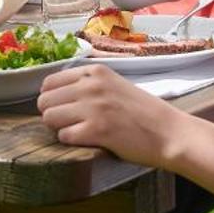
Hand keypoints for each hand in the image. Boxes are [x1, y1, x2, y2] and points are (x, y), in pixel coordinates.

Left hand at [37, 64, 186, 164]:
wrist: (168, 132)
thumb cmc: (142, 112)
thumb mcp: (114, 85)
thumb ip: (88, 84)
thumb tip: (55, 94)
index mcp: (95, 72)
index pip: (49, 82)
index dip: (51, 98)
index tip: (62, 108)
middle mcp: (91, 86)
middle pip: (45, 101)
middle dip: (52, 115)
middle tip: (69, 123)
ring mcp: (94, 108)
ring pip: (49, 118)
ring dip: (60, 128)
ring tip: (78, 131)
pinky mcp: (97, 131)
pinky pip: (64, 136)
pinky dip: (71, 141)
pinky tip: (87, 140)